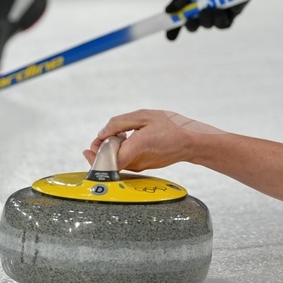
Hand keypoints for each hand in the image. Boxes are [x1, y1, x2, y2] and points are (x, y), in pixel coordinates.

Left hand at [83, 110, 223, 170]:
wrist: (191, 142)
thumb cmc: (172, 127)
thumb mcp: (144, 116)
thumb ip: (119, 123)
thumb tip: (102, 133)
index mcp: (135, 147)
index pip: (107, 162)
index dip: (95, 156)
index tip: (91, 146)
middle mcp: (136, 161)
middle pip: (109, 164)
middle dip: (100, 151)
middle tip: (100, 140)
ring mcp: (140, 166)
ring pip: (117, 163)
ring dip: (111, 150)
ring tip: (117, 136)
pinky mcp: (143, 167)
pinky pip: (126, 162)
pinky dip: (121, 152)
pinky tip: (127, 139)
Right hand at [165, 0, 256, 40]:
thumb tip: (168, 12)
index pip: (181, 16)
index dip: (175, 28)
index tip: (170, 37)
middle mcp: (204, 7)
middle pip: (194, 25)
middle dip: (191, 26)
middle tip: (191, 20)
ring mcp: (218, 11)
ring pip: (208, 25)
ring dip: (206, 20)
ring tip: (209, 8)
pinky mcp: (232, 13)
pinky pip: (223, 25)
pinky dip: (220, 20)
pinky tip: (221, 10)